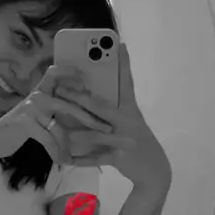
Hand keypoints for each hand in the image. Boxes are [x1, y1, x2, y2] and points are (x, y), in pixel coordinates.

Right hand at [0, 64, 112, 165]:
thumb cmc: (19, 128)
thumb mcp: (37, 114)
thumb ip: (54, 108)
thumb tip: (81, 108)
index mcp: (41, 91)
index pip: (55, 73)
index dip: (71, 72)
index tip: (87, 81)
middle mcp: (37, 96)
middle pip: (69, 104)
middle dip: (90, 118)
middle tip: (106, 128)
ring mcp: (31, 109)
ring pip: (60, 127)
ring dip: (71, 144)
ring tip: (79, 156)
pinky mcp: (26, 124)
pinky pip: (48, 139)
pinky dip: (56, 152)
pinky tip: (61, 161)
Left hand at [55, 43, 171, 192]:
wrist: (154, 170)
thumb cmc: (136, 141)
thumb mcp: (130, 121)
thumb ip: (112, 111)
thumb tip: (85, 99)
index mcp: (130, 109)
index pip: (127, 83)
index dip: (124, 64)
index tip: (120, 44)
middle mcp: (128, 121)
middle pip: (100, 106)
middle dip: (79, 97)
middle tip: (60, 88)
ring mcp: (124, 139)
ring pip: (96, 133)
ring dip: (77, 131)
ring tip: (59, 126)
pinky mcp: (120, 158)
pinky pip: (96, 158)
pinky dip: (81, 159)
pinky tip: (66, 158)